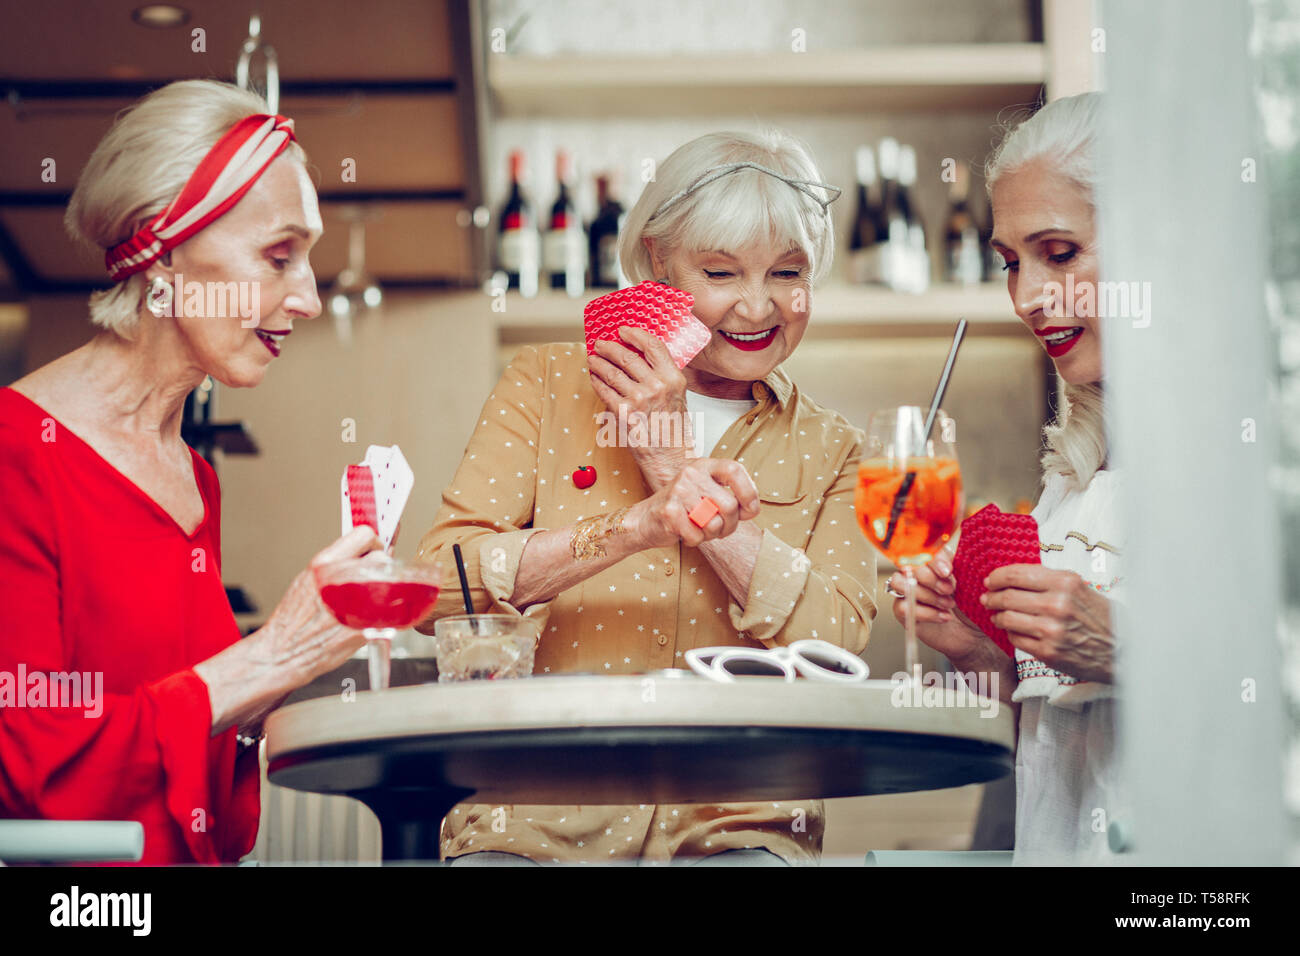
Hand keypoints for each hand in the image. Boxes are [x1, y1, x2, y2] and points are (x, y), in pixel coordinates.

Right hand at [253, 525, 386, 682]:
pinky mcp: (369, 626)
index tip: (373, 549)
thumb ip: (336, 563)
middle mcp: (340, 579)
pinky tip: (374, 617)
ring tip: (371, 600)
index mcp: (324, 564)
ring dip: (386, 588)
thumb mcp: (308, 580)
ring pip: (391, 581)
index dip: (372, 541)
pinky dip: (389, 612)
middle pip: (381, 557)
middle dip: (380, 567)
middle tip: (372, 580)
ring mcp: (356, 602)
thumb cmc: (294, 621)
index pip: (364, 534)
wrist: (284, 653)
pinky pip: (393, 609)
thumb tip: (363, 551)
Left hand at [587, 326, 692, 489]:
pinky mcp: (623, 413)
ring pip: (612, 372)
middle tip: (600, 345)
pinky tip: (594, 378)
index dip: (635, 334)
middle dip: (609, 348)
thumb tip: (639, 356)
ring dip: (598, 363)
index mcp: (674, 379)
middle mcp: (657, 386)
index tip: (623, 331)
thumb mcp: (678, 396)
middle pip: (627, 356)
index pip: (653, 346)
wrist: (669, 458)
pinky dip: (596, 382)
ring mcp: (639, 399)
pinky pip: (604, 391)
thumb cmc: (672, 430)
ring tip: (593, 360)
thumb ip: (662, 376)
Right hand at [629, 458, 759, 548]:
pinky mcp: (669, 510)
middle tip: (720, 528)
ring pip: (715, 523)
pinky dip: (695, 541)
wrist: (647, 519)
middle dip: (730, 525)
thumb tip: (751, 508)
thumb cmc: (683, 508)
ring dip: (712, 534)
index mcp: (705, 466)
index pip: (735, 470)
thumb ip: (730, 496)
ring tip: (700, 528)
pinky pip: (697, 535)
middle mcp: (691, 473)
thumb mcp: (708, 494)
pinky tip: (685, 532)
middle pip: (729, 505)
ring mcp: (678, 491)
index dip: (749, 492)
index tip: (750, 509)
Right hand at [887, 545, 991, 662]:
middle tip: (949, 590)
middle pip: (909, 566)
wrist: (972, 632)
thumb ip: (954, 565)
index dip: (933, 561)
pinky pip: (903, 607)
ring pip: (900, 583)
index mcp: (930, 562)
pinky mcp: (903, 612)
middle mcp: (915, 574)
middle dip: (931, 579)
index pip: (922, 551)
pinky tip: (944, 617)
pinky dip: (926, 613)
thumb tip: (947, 552)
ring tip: (948, 604)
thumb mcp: (967, 583)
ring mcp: (906, 592)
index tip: (947, 572)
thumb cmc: (969, 606)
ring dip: (926, 595)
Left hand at [983, 564, 1113, 682]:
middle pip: (1007, 596)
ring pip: (1007, 618)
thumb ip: (1049, 580)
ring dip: (997, 616)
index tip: (990, 580)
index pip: (1017, 574)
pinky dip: (1010, 633)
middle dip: (992, 597)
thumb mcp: (1079, 588)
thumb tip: (1012, 576)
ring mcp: (1051, 630)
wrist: (1123, 650)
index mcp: (1065, 583)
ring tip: (996, 614)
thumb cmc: (1099, 617)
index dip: (997, 577)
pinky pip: (1016, 638)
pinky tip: (1013, 629)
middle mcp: (1057, 604)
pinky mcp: (1048, 652)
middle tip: (987, 597)